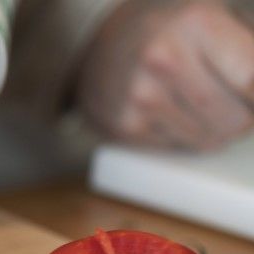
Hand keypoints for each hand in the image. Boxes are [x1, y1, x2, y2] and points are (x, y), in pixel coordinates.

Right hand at [78, 0, 253, 150]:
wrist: (103, 46)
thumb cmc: (172, 31)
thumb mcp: (218, 17)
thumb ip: (251, 49)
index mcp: (196, 23)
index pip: (252, 79)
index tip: (253, 97)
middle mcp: (165, 59)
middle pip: (236, 119)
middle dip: (245, 119)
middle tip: (237, 106)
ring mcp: (142, 96)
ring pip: (211, 139)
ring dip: (217, 131)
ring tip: (203, 108)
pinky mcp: (125, 125)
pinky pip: (180, 147)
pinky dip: (187, 137)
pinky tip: (174, 113)